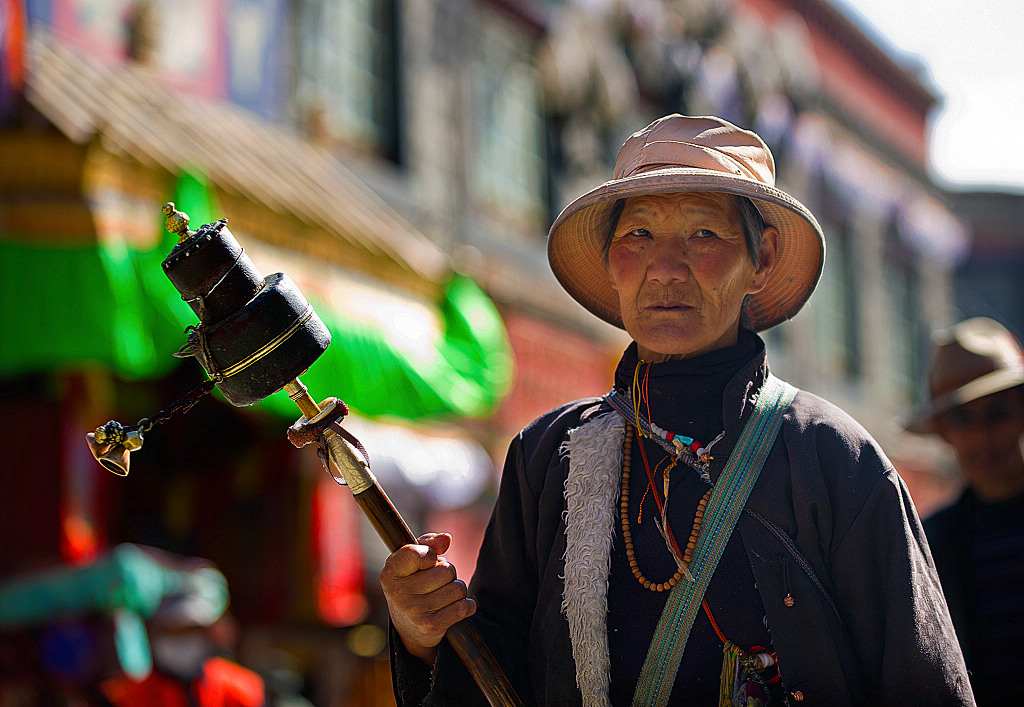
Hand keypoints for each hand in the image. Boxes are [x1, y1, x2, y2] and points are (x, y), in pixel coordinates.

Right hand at [380, 533, 475, 665]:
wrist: (408, 629)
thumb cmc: (413, 585)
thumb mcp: (412, 563)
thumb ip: (428, 544)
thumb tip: (446, 539)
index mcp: (390, 572)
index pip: (418, 554)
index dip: (431, 555)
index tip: (429, 562)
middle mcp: (399, 592)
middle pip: (446, 570)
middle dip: (448, 573)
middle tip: (437, 583)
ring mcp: (414, 611)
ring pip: (458, 588)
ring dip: (457, 590)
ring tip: (444, 595)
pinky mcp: (430, 625)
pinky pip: (464, 607)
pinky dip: (467, 605)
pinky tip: (456, 607)